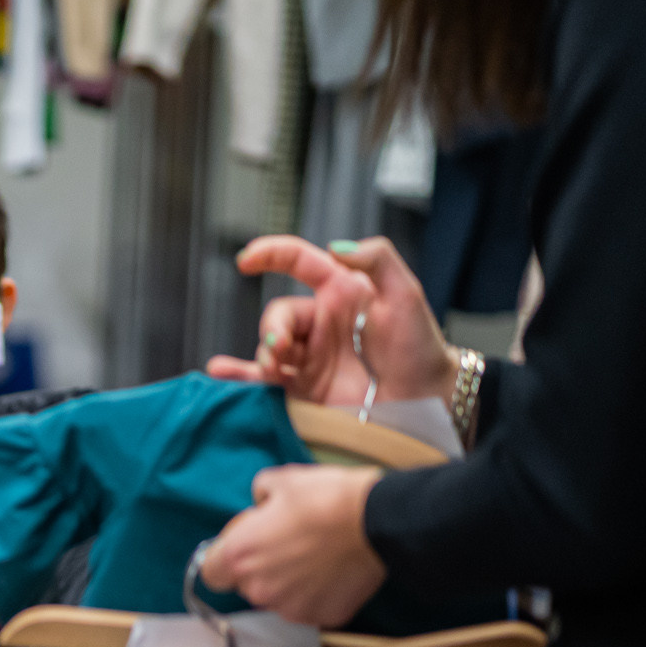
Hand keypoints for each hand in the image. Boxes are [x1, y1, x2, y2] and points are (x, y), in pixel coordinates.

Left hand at [201, 464, 387, 627]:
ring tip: (316, 556)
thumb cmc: (323, 497)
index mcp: (239, 558)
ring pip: (280, 598)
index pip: (210, 574)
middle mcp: (259, 590)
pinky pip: (312, 606)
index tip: (241, 548)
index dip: (223, 561)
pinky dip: (319, 593)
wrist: (377, 519)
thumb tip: (262, 504)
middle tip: (288, 543)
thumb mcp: (279, 481)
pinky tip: (334, 570)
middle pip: (248, 585)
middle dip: (262, 568)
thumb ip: (258, 497)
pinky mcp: (324, 617)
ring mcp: (292, 608)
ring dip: (290, 582)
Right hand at [205, 236, 457, 406]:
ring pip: (268, 347)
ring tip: (272, 367)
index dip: (271, 255)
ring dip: (263, 355)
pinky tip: (220, 371)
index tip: (247, 260)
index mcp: (339, 292)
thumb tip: (335, 245)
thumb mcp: (405, 294)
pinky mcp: (304, 389)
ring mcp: (310, 357)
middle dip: (272, 329)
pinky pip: (264, 380)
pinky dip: (239, 376)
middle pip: (277, 315)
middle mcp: (320, 323)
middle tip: (281, 348)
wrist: (425, 401)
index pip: (298, 262)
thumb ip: (376, 259)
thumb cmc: (420, 346)